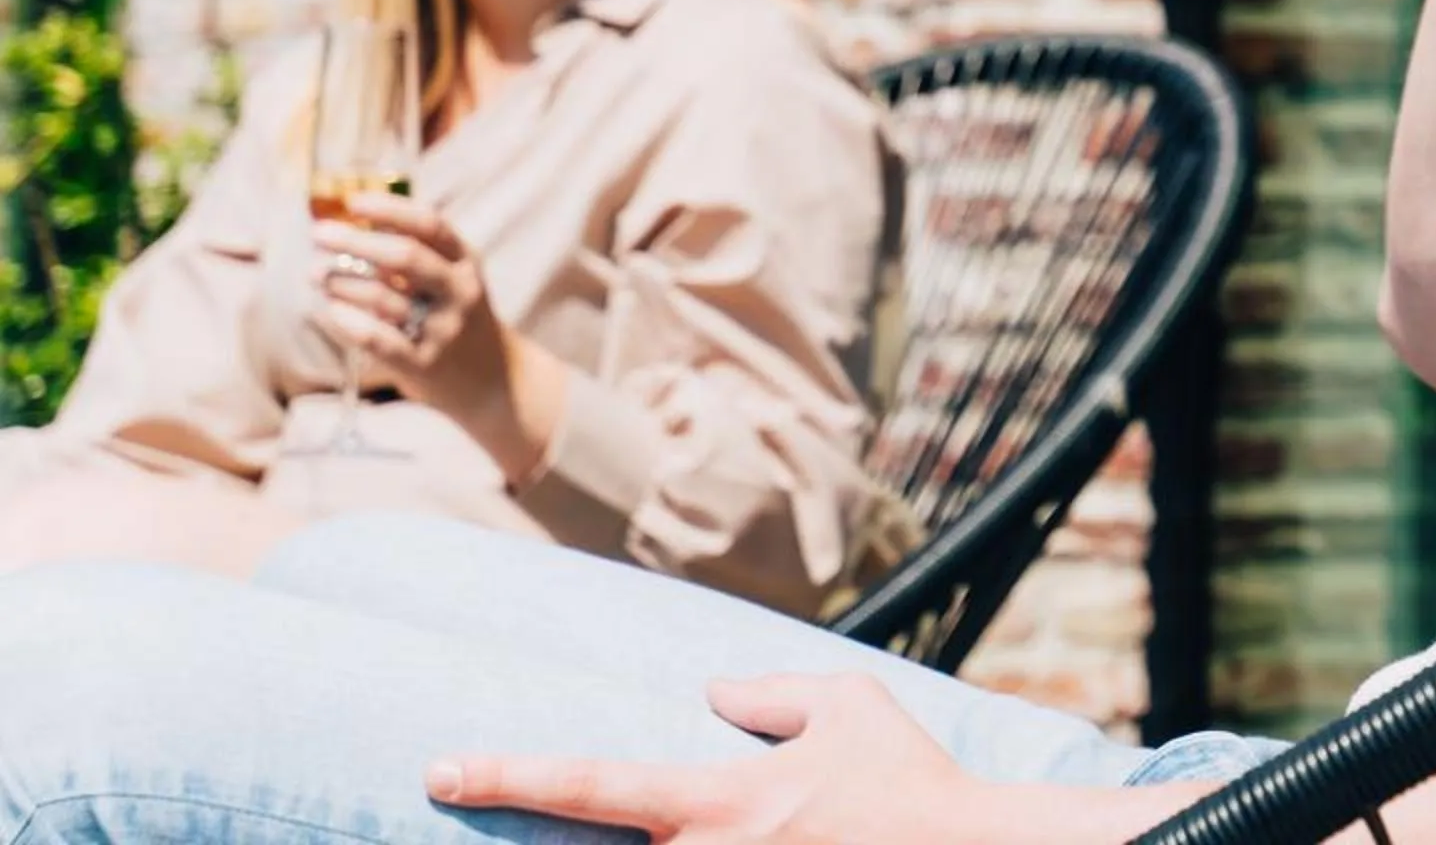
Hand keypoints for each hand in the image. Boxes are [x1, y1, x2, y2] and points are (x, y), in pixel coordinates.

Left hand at [312, 192, 509, 408]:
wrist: (493, 380)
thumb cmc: (455, 318)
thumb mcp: (453, 279)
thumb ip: (418, 253)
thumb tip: (354, 224)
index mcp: (467, 262)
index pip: (431, 224)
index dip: (391, 209)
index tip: (354, 201)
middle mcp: (459, 292)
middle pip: (405, 256)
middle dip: (356, 241)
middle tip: (318, 234)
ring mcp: (443, 329)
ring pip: (384, 298)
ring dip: (342, 281)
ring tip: (316, 273)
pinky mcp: (423, 364)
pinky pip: (377, 339)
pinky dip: (348, 321)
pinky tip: (331, 309)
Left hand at [429, 674, 1204, 844]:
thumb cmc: (907, 778)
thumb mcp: (847, 705)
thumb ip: (769, 694)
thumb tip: (715, 693)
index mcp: (720, 801)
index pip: (592, 784)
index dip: (510, 775)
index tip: (441, 769)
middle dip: (528, 842)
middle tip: (456, 799)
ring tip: (618, 820)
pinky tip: (681, 838)